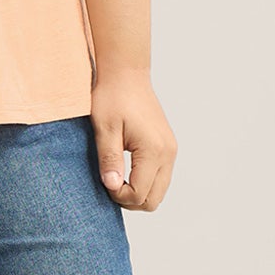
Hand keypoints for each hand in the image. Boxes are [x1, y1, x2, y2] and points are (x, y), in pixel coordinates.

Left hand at [90, 69, 176, 211]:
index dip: (118, 196)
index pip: (140, 193)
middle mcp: (168, 153)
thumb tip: (113, 186)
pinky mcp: (168, 147)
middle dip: (130, 200)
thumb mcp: (105, 129)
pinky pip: (160, 177)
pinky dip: (145, 182)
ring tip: (116, 177)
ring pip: (159, 191)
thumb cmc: (112, 97)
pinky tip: (126, 170)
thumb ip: (110, 160)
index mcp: (154, 150)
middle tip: (109, 184)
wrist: (126, 75)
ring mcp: (171, 150)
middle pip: (154, 200)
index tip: (103, 182)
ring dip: (138, 192)